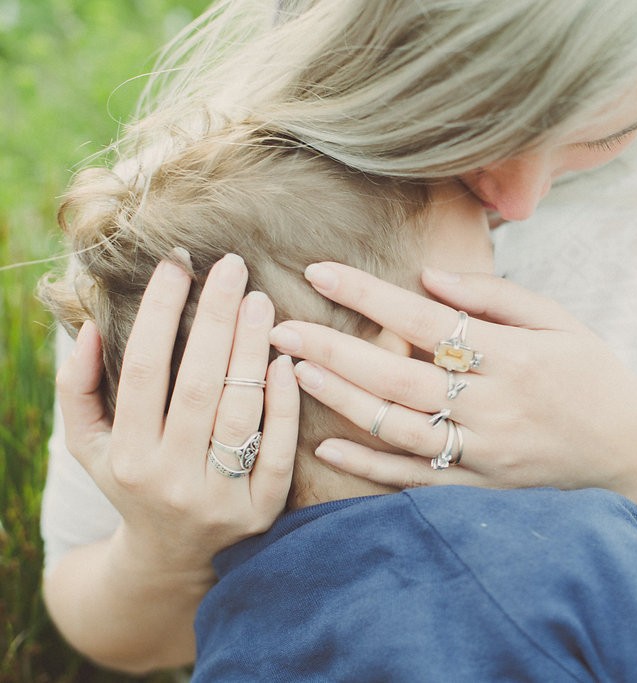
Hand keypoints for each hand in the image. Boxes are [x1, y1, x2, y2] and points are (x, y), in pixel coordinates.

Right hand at [56, 254, 299, 572]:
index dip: (159, 312)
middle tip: (232, 267)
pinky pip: (277, 449)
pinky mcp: (262, 508)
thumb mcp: (90, 444)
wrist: (173, 557)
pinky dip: (283, 403)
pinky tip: (285, 360)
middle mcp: (171, 479)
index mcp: (127, 457)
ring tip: (259, 301)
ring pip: (239, 412)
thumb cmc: (132, 481)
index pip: (142, 370)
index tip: (175, 264)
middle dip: (214, 318)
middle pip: (197, 384)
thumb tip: (87, 327)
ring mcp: (220, 497)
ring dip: (251, 350)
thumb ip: (77, 389)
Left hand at [269, 262, 636, 494]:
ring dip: (340, 400)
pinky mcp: (480, 491)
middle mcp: (495, 407)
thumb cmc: (598, 381)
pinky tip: (325, 445)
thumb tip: (430, 277)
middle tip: (278, 327)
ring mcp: (485, 455)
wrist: (635, 460)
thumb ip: (497, 299)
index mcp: (515, 357)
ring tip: (291, 371)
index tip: (319, 272)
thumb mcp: (562, 324)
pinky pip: (413, 480)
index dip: (369, 295)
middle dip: (332, 349)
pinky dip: (368, 465)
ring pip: (396, 428)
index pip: (426, 321)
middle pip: (397, 376)